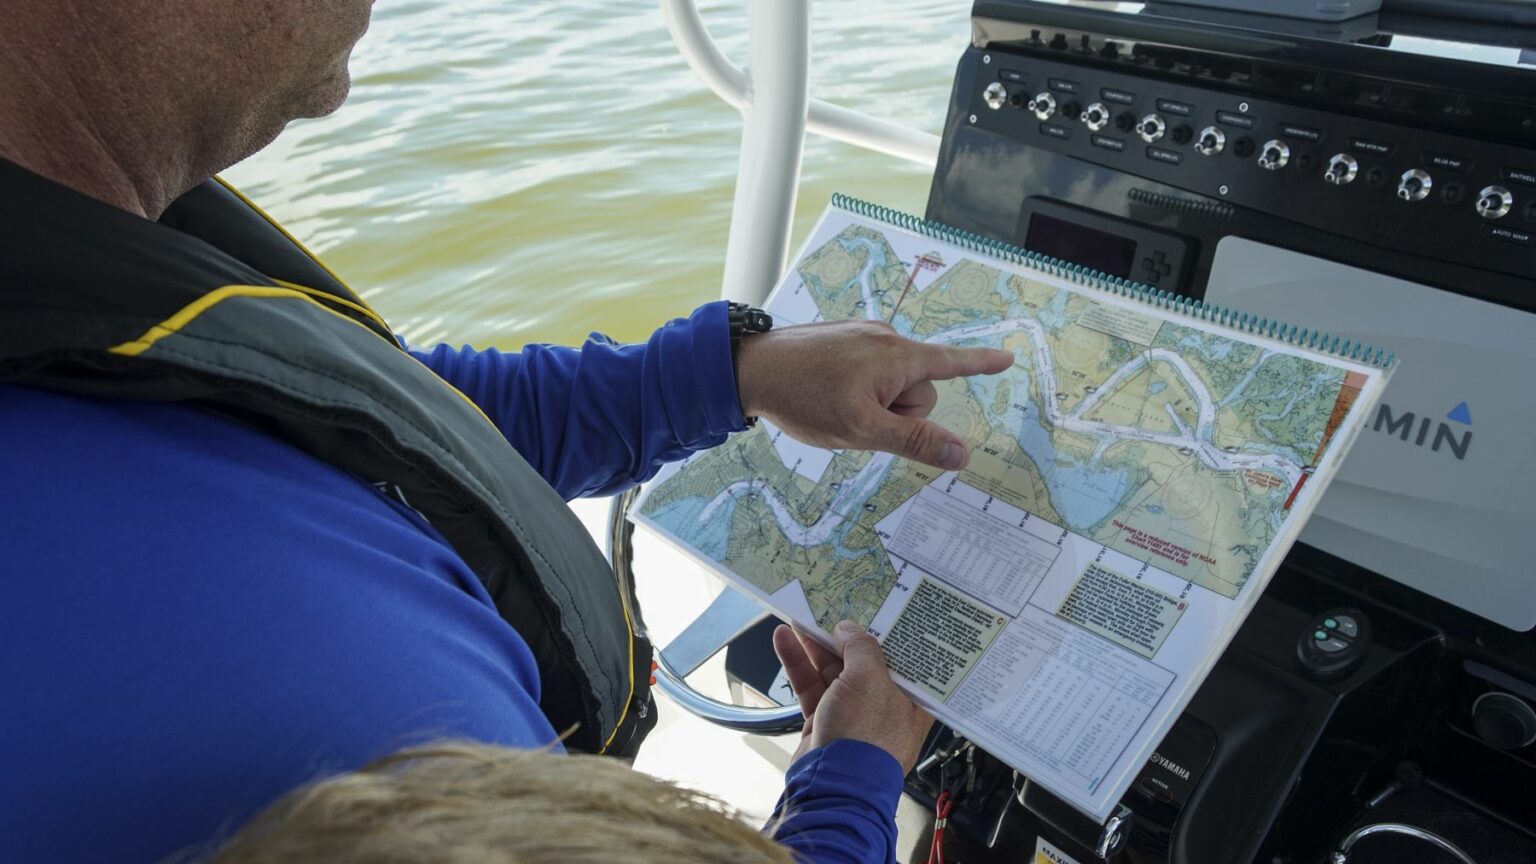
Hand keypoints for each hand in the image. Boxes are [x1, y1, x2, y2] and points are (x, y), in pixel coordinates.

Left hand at [736, 320, 1013, 470]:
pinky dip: (859, 392)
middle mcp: (886, 340)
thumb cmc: (804, 397)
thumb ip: (915, 443)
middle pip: (918, 392)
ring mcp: (864, 339)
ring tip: (836, 408)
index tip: (1007, 359)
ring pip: (891, 387)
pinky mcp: (845, 342)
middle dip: (898, 415)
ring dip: (875, 406)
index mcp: (898, 357)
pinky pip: (869, 375)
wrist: (749, 368)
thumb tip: (962, 454)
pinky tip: (828, 396)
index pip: (952, 363)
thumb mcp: (863, 430)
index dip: (981, 365)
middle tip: (858, 421)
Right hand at [772, 620, 933, 773]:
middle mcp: (884, 706)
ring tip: (798, 618)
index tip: (868, 608)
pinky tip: (785, 641)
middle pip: (861, 661)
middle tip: (826, 610)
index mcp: (910, 698)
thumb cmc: (865, 738)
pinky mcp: (825, 723)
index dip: (882, 631)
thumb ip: (861, 648)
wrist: (832, 785)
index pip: (899, 657)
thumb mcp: (869, 679)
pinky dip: (798, 664)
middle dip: (841, 636)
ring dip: (813, 646)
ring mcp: (852, 715)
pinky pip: (811, 687)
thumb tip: (849, 629)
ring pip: (832, 672)